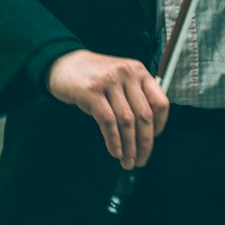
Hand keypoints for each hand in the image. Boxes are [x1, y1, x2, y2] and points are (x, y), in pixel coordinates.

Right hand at [44, 50, 168, 170]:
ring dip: (129, 147)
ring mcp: (109, 81)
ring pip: (127, 121)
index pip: (160, 102)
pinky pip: (108, 121)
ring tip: (127, 161)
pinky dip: (113, 140)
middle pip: (144, 116)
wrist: (64, 63)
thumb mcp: (120, 79)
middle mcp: (127, 74)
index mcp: (139, 71)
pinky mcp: (91, 91)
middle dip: (145, 143)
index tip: (154, 140)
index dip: (160, 126)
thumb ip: (134, 97)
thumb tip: (147, 132)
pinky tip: (115, 151)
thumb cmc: (94, 76)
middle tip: (141, 160)